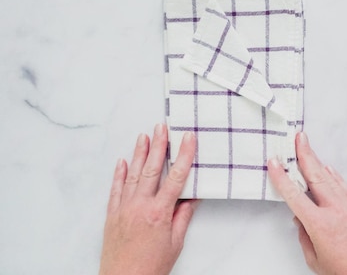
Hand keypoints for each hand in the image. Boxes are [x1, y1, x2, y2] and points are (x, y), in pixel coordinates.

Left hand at [100, 124, 198, 274]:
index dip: (184, 155)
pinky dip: (119, 174)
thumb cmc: (150, 267)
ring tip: (144, 136)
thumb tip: (191, 198)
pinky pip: (116, 189)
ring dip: (139, 153)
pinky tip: (123, 161)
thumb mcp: (175, 242)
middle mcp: (140, 207)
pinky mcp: (112, 215)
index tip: (189, 139)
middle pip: (151, 169)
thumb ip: (182, 216)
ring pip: (132, 175)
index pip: (176, 177)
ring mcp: (124, 209)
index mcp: (159, 213)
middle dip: (158, 145)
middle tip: (162, 127)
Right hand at [268, 132, 346, 274]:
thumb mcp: (315, 258)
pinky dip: (335, 177)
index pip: (294, 195)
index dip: (282, 177)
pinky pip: (345, 187)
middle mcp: (335, 210)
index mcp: (319, 224)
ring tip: (309, 149)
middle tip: (298, 138)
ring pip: (331, 178)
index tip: (275, 163)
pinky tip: (329, 170)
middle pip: (315, 176)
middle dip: (305, 154)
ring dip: (318, 162)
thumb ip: (305, 236)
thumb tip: (301, 221)